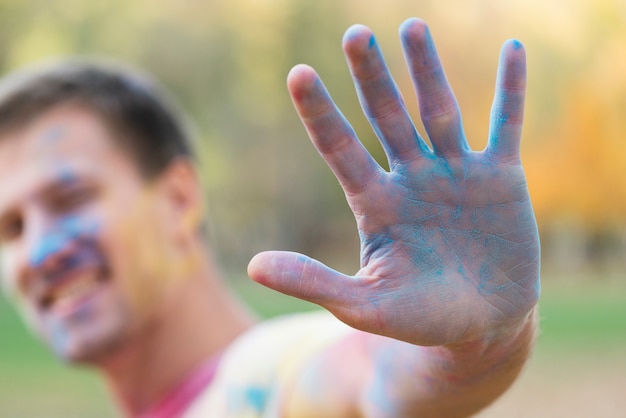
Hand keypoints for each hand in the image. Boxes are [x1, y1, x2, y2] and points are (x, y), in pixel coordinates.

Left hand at [248, 18, 539, 346]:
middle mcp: (412, 178)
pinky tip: (514, 51)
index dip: (320, 113)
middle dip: (372, 77)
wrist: (481, 325)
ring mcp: (456, 173)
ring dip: (427, 70)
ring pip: (439, 110)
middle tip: (354, 35)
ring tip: (411, 26)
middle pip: (387, 117)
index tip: (299, 74)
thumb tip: (252, 266)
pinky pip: (507, 125)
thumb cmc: (420, 318)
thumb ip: (314, 282)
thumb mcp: (364, 305)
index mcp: (376, 204)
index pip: (341, 149)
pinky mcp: (500, 177)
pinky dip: (513, 90)